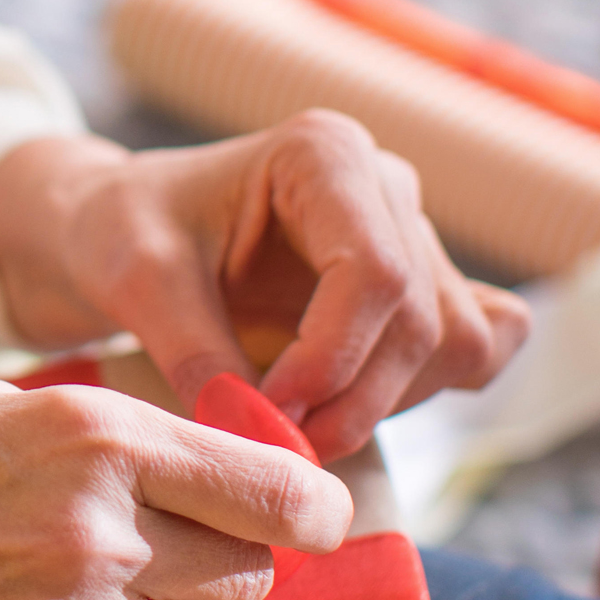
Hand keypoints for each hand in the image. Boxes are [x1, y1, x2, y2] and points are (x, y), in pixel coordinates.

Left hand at [0, 114, 530, 462]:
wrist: (124, 232)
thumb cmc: (124, 232)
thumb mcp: (135, 279)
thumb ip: (194, 349)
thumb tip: (257, 431)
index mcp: (322, 154)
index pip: (375, 270)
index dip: (334, 359)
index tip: (273, 412)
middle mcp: (384, 185)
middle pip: (422, 316)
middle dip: (356, 398)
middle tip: (279, 444)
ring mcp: (411, 235)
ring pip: (455, 342)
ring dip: (385, 403)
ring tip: (296, 429)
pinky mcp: (420, 286)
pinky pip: (476, 346)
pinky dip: (424, 391)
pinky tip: (346, 407)